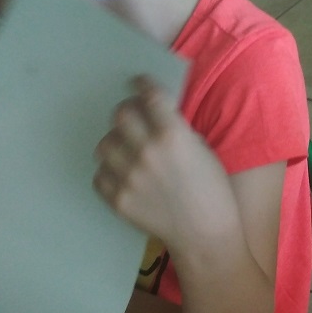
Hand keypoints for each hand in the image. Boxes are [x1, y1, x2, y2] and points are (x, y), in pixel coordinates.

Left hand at [94, 77, 240, 252]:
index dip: (142, 84)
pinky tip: (123, 171)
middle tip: (132, 113)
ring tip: (126, 145)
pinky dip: (110, 170)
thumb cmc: (211, 186)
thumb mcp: (200, 148)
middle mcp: (146, 152)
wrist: (204, 231)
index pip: (149, 97)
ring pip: (105, 144)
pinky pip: (100, 175)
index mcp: (173, 135)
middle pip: (121, 115)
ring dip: (115, 140)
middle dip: (127, 110)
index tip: (138, 81)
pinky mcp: (117, 200)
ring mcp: (128, 177)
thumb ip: (175, 129)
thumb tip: (154, 115)